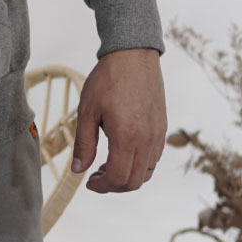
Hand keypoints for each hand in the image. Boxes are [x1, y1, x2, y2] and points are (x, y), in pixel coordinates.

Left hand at [70, 47, 166, 192]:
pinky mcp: (162, 128)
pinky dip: (139, 165)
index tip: (88, 181)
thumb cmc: (108, 79)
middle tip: (95, 175)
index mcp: (127, 137)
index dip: (101, 186)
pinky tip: (122, 152)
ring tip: (107, 164)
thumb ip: (84, 143)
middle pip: (134, 182)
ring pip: (147, 172)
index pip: (118, 178)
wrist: (133, 56)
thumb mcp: (88, 109)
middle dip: (113, 185)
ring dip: (127, 176)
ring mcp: (158, 135)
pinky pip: (154, 158)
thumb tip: (78, 170)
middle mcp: (147, 140)